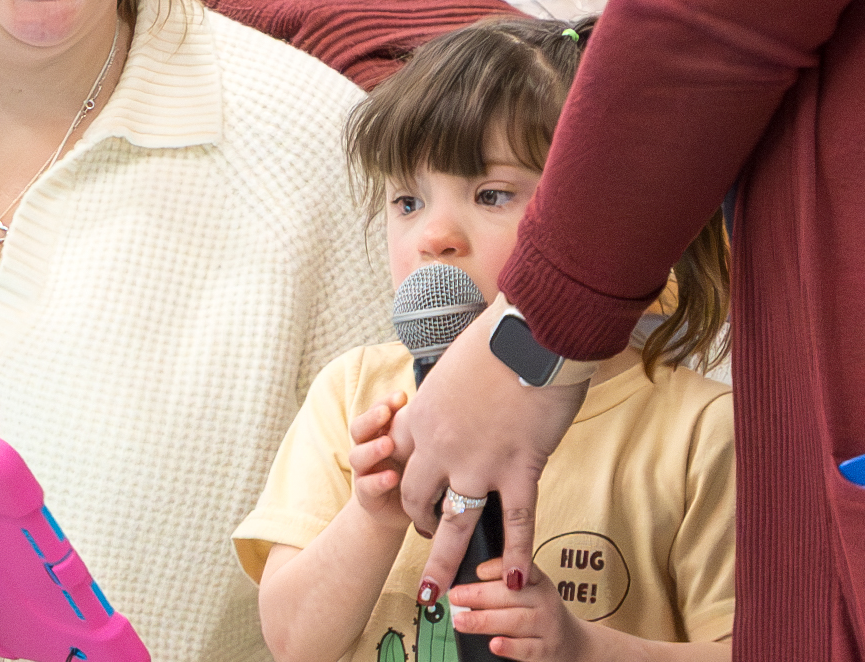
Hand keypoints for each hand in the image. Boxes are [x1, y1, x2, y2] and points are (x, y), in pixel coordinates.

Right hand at [350, 390, 409, 528]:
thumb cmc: (413, 472)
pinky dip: (378, 480)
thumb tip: (446, 402)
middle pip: (359, 429)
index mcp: (379, 434)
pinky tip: (391, 477)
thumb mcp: (417, 448)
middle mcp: (367, 450)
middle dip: (371, 419)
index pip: (375, 412)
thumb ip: (421, 429)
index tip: (401, 396)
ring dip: (372, 449)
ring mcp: (364, 473)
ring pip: (358, 456)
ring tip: (388, 445)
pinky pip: (366, 486)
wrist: (399, 511)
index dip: (385, 402)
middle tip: (385, 413)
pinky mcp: (366, 496)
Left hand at [390, 315, 584, 606]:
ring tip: (439, 594)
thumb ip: (449, 398)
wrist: (531, 333)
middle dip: (420, 527)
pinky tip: (514, 578)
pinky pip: (515, 521)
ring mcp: (478, 461)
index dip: (400, 488)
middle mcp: (439, 446)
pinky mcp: (519, 467)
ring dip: (445, 562)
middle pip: (416, 500)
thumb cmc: (496, 340)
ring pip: (454, 523)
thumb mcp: (453, 369)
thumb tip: (457, 408)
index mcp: (420, 417)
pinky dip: (513, 552)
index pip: (397, 464)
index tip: (408, 505)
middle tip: (427, 546)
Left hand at [451, 559, 591, 660]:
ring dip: (485, 620)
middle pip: (510, 596)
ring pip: (515, 621)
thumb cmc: (539, 613)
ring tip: (461, 620)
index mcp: (537, 581)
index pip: (521, 568)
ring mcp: (546, 626)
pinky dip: (509, 646)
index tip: (477, 571)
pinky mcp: (545, 650)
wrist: (574, 644)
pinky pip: (526, 648)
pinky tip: (494, 644)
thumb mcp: (528, 592)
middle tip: (455, 596)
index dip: (498, 568)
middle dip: (479, 595)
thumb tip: (463, 583)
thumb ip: (501, 585)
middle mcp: (544, 601)